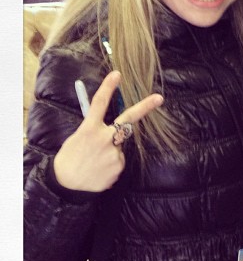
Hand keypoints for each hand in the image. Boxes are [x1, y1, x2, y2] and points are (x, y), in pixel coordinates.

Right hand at [53, 71, 162, 191]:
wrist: (66, 186)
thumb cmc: (70, 158)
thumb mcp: (77, 138)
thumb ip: (94, 129)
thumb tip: (108, 125)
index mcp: (88, 129)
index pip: (99, 104)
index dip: (108, 88)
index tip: (117, 74)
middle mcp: (103, 139)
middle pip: (128, 119)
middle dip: (145, 107)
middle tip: (159, 98)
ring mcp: (113, 153)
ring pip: (119, 145)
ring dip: (111, 150)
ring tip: (95, 161)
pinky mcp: (118, 166)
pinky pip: (118, 159)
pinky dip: (111, 163)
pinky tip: (99, 169)